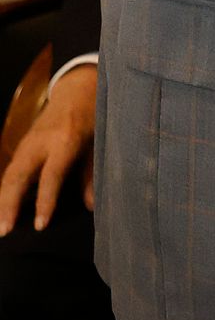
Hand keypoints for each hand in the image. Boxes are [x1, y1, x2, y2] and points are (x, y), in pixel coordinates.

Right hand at [0, 62, 96, 234]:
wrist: (79, 88)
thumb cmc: (94, 115)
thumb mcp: (100, 140)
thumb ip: (94, 173)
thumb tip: (91, 206)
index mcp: (66, 139)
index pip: (51, 175)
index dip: (45, 200)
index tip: (40, 225)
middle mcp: (42, 142)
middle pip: (19, 175)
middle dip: (10, 204)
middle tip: (4, 231)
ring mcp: (29, 142)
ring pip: (10, 174)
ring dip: (2, 201)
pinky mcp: (23, 144)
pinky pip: (10, 170)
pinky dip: (4, 190)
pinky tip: (2, 209)